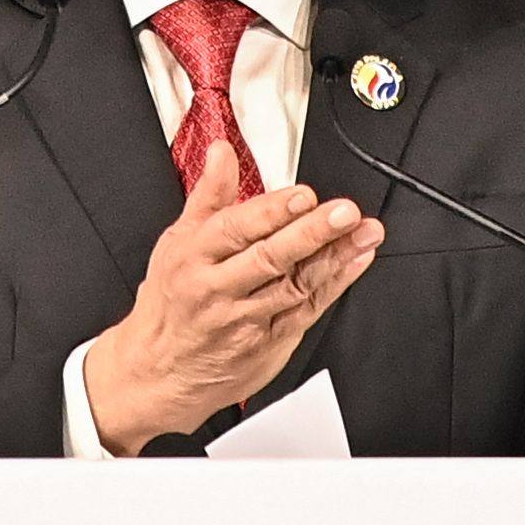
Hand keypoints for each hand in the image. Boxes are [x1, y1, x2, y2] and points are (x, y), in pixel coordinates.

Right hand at [84, 140, 382, 454]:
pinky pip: (307, 310)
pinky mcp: (268, 343)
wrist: (160, 371)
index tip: (303, 195)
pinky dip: (335, 284)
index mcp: (194, 257)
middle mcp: (219, 289)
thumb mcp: (177, 242)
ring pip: (295, 285)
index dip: (272, 211)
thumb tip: (222, 153)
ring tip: (364, 232)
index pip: (236, 230)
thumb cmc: (171, 302)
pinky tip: (355, 261)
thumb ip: (208, 195)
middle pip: (270, 258)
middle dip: (312, 233)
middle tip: (344, 212)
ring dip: (335, 257)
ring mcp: (246, 319)